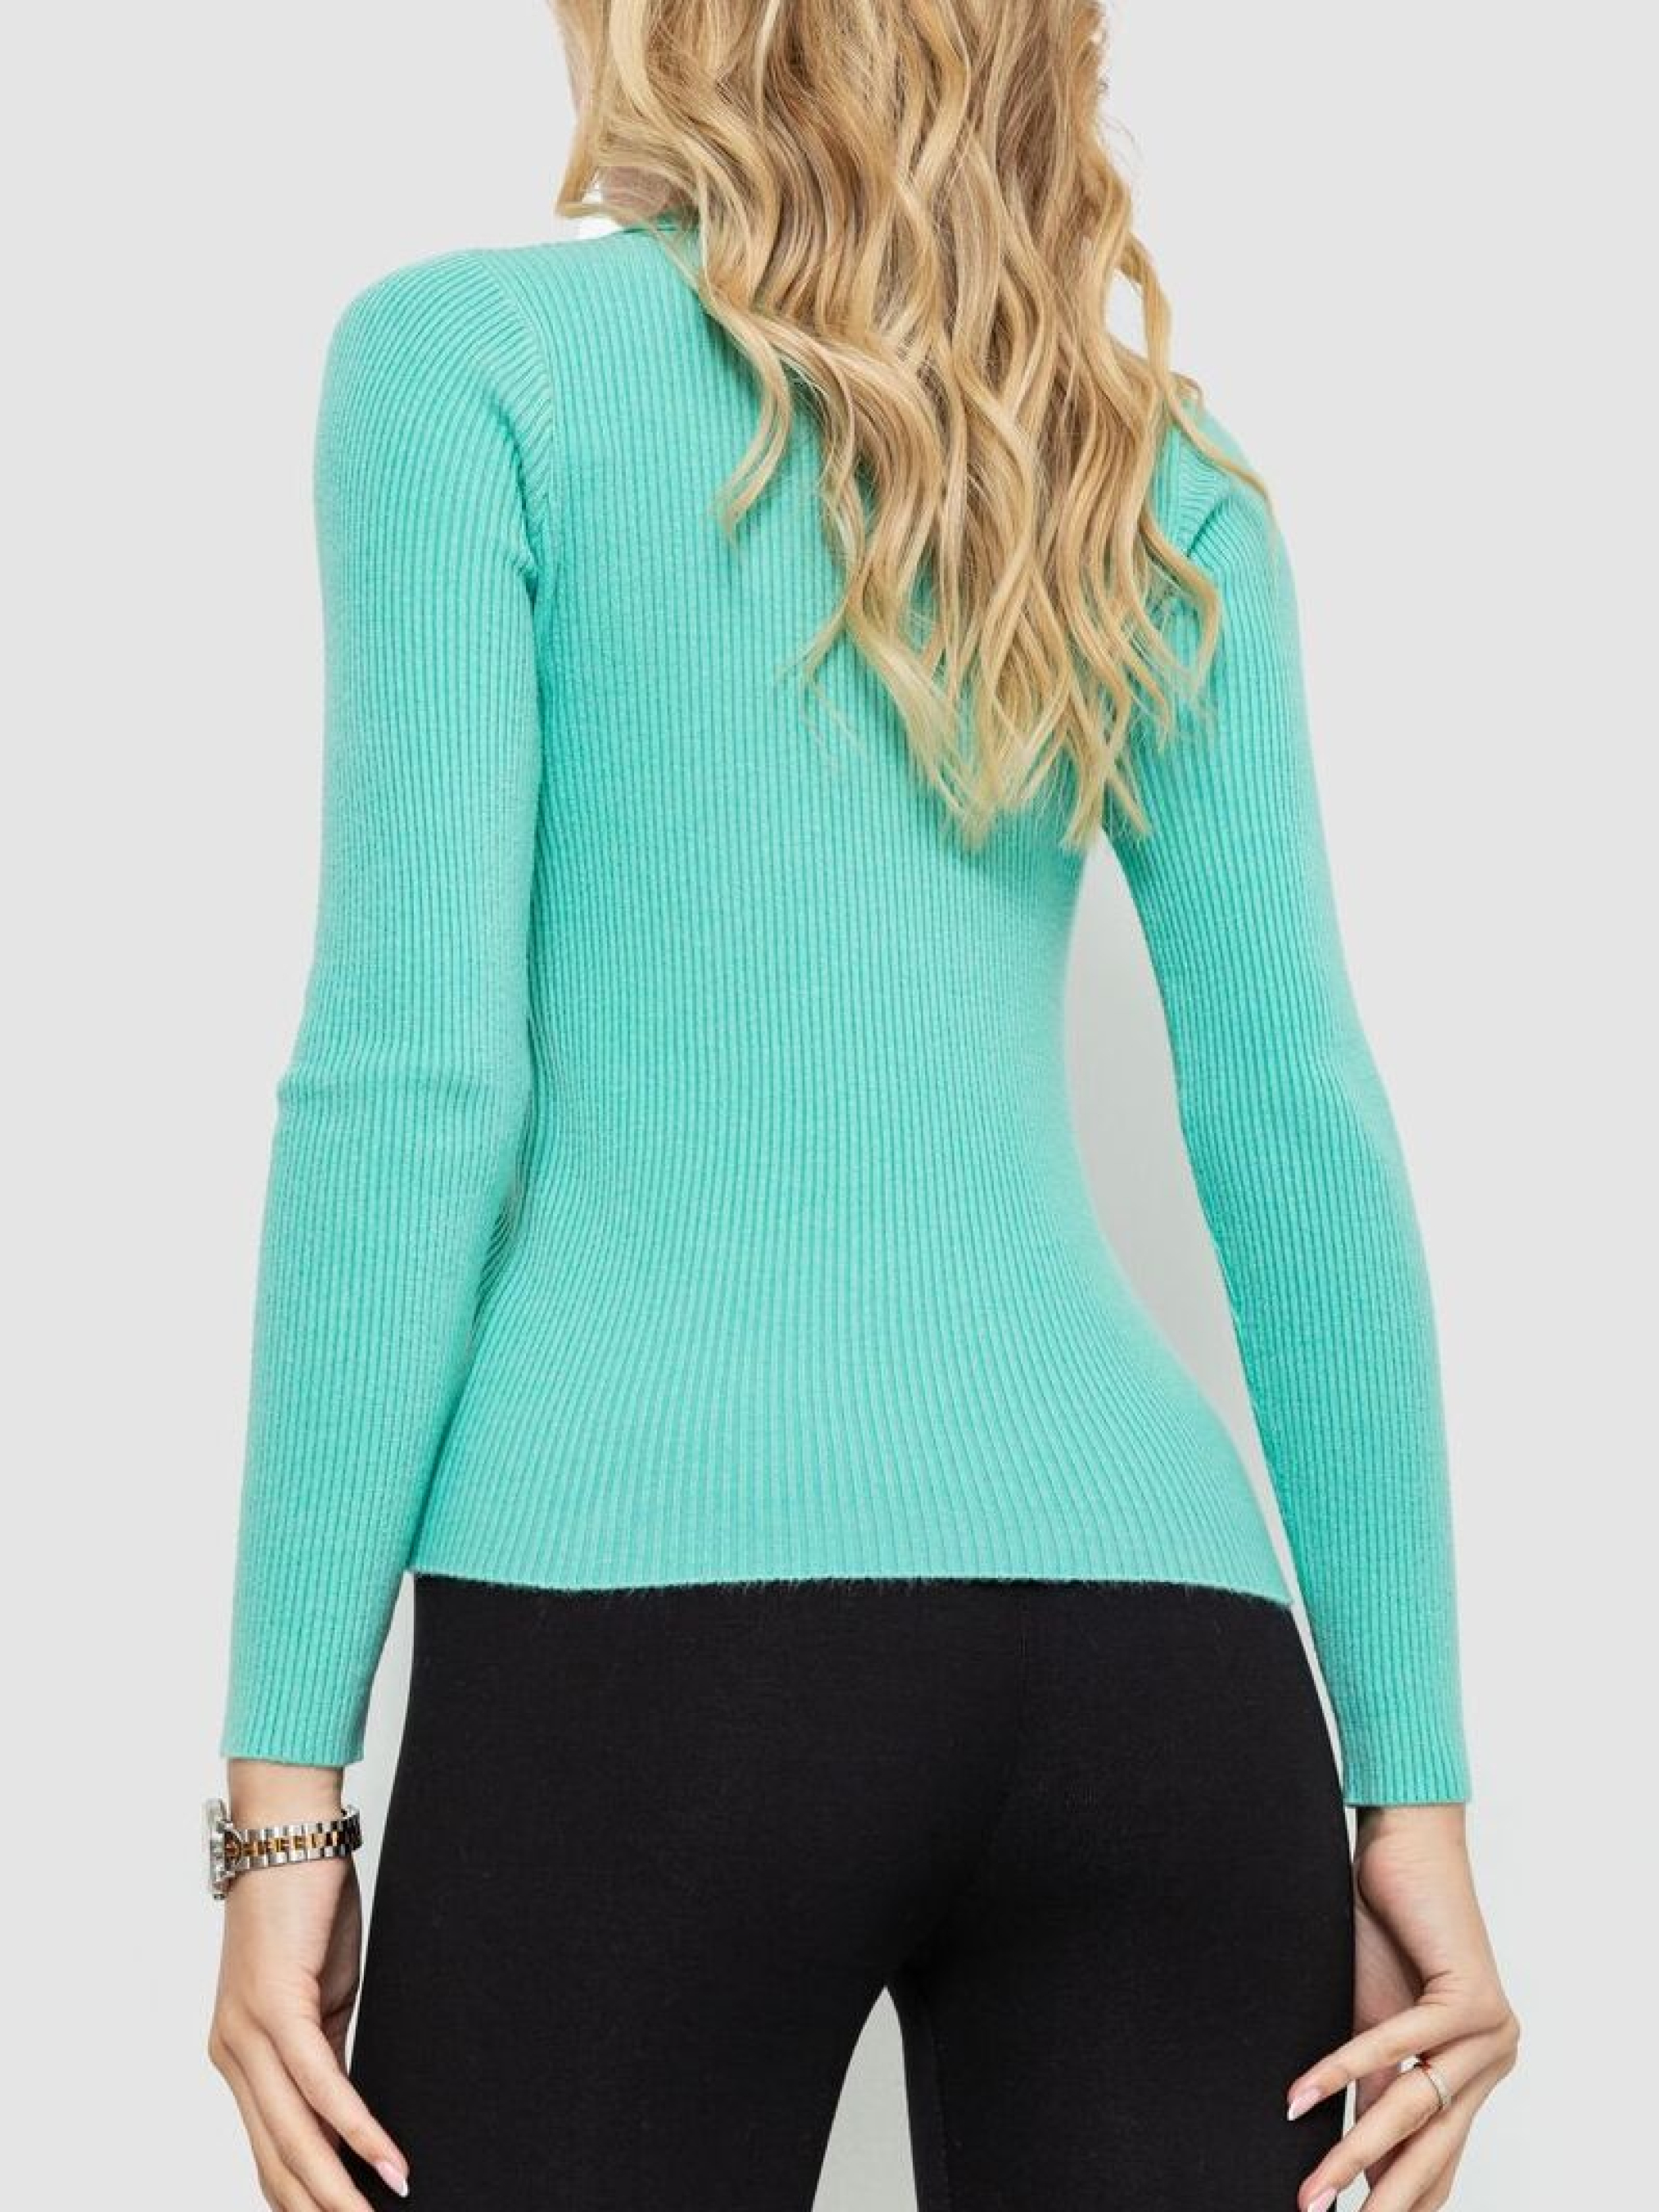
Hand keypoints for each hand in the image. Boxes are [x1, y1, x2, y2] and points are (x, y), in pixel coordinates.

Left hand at [207, 1762, 408, 2207]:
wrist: (288, 1832)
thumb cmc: (305, 1905)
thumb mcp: (318, 1996)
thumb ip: (322, 2055)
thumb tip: (342, 2113)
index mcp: (239, 2054)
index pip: (269, 2149)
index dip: (303, 2195)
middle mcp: (230, 2054)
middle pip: (275, 2159)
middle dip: (319, 2208)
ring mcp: (247, 2034)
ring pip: (293, 2137)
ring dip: (338, 2190)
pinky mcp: (275, 2008)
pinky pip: (321, 2086)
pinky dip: (358, 2130)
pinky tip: (388, 2160)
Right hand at [1287, 1803, 1518, 2211]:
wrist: (1408, 1844)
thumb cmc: (1388, 1922)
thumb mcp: (1374, 2017)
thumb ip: (1377, 2082)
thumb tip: (1353, 2149)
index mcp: (1475, 2065)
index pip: (1442, 2154)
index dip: (1404, 2196)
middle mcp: (1494, 2055)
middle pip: (1433, 2148)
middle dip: (1382, 2199)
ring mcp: (1490, 2031)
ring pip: (1414, 2108)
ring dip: (1352, 2150)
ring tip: (1312, 2190)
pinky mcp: (1470, 1998)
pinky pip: (1399, 2047)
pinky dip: (1344, 2071)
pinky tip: (1303, 2095)